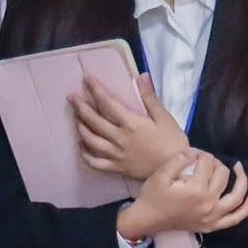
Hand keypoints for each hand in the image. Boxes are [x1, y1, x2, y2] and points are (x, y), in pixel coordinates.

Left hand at [73, 73, 187, 181]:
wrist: (177, 171)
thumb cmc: (173, 142)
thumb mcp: (164, 117)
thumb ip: (150, 98)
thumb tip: (142, 76)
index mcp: (131, 124)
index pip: (108, 103)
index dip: (95, 89)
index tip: (86, 79)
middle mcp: (119, 138)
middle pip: (93, 121)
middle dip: (80, 106)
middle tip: (70, 96)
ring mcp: (116, 155)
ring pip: (90, 140)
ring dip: (81, 127)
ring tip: (76, 118)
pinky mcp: (117, 168)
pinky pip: (95, 162)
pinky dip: (85, 154)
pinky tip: (82, 145)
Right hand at [117, 149, 247, 237]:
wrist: (146, 220)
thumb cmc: (152, 196)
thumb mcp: (161, 173)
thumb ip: (180, 159)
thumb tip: (197, 153)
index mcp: (196, 189)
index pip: (207, 163)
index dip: (200, 154)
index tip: (192, 155)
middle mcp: (209, 203)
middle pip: (222, 174)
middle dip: (214, 163)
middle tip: (204, 161)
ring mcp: (214, 216)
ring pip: (236, 196)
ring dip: (241, 180)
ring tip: (239, 167)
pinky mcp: (214, 225)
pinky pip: (237, 217)